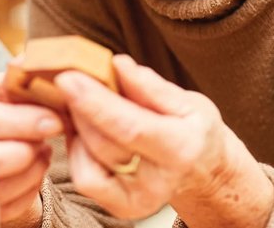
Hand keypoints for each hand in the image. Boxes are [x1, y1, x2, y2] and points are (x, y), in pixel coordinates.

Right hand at [0, 73, 64, 226]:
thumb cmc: (2, 108)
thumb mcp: (5, 87)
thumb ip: (16, 77)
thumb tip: (26, 61)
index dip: (20, 121)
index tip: (54, 122)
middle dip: (25, 150)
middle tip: (50, 142)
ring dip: (30, 170)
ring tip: (43, 152)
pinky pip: (4, 205)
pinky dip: (28, 188)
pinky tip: (36, 168)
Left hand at [54, 55, 273, 226]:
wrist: (204, 173)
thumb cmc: (193, 131)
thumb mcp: (187, 102)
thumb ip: (151, 87)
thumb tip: (118, 65)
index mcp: (181, 149)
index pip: (129, 127)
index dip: (94, 102)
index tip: (68, 78)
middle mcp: (159, 183)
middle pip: (102, 142)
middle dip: (79, 108)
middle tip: (70, 80)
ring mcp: (138, 200)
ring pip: (88, 159)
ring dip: (77, 125)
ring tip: (82, 103)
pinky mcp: (121, 207)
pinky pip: (84, 177)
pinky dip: (78, 149)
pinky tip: (86, 130)